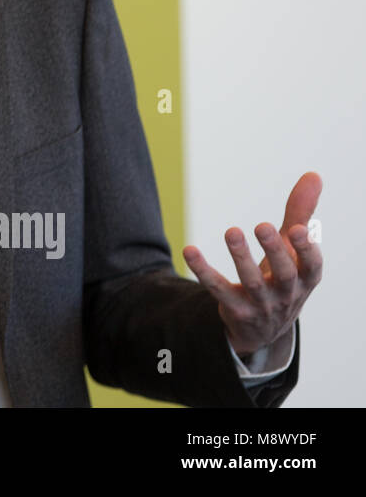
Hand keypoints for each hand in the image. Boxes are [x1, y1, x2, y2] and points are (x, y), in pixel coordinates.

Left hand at [183, 171, 323, 357]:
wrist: (265, 329)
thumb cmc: (282, 277)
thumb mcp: (292, 249)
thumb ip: (300, 213)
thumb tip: (313, 175)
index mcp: (305, 278)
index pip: (312, 266)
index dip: (308, 250)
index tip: (300, 230)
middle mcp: (286, 293)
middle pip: (284, 274)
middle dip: (274, 250)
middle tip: (261, 226)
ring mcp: (261, 304)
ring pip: (251, 282)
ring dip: (240, 257)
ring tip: (231, 231)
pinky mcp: (236, 309)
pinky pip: (218, 289)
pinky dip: (203, 270)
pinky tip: (190, 250)